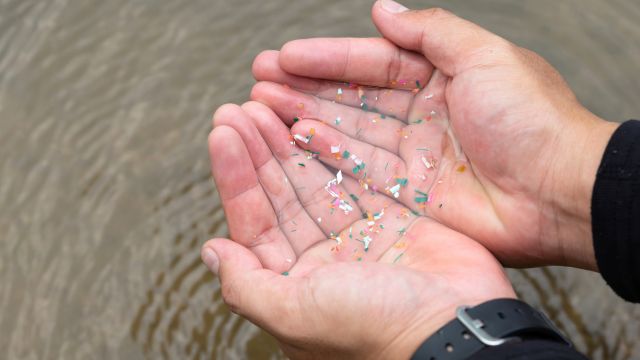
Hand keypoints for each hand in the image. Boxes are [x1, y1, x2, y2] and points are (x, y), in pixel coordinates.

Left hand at [203, 101, 514, 358]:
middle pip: (282, 195)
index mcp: (293, 284)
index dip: (235, 177)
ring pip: (316, 181)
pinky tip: (312, 121)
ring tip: (267, 104)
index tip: (221, 133)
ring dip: (289, 143)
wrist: (454, 331)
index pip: (254, 222)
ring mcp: (359, 237)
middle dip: (259, 151)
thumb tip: (210, 252)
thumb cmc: (372, 330)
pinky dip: (335, 149)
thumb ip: (246, 284)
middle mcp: (323, 259)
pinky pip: (357, 177)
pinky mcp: (394, 219)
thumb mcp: (294, 314)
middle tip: (239, 108)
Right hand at [250, 0, 618, 269]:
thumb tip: (382, 9)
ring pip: (349, 130)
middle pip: (352, 96)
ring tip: (263, 105)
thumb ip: (430, 32)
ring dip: (306, 116)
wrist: (559, 192)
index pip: (372, 62)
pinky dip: (328, 153)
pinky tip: (296, 137)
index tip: (285, 55)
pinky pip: (360, 168)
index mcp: (441, 77)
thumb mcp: (484, 56)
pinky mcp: (408, 192)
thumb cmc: (532, 119)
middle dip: (305, 86)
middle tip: (259, 79)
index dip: (328, 57)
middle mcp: (421, 114)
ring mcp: (412, 155)